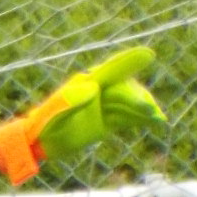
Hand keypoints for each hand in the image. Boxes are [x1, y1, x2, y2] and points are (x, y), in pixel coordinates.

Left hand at [0, 47, 166, 182]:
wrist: (37, 141)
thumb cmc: (44, 123)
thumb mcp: (56, 111)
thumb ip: (72, 99)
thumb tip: (93, 88)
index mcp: (87, 84)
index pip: (112, 70)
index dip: (130, 62)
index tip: (149, 55)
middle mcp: (98, 92)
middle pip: (124, 89)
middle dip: (138, 98)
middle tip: (148, 109)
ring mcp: (102, 107)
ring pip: (128, 103)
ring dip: (144, 108)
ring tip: (159, 117)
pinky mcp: (105, 122)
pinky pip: (127, 118)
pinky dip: (141, 119)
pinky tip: (155, 121)